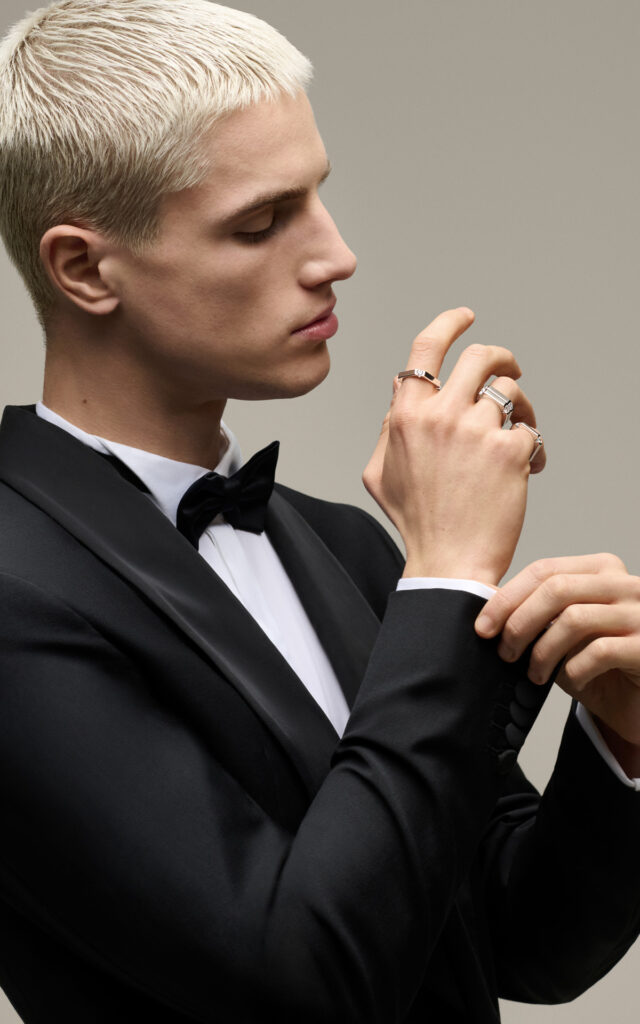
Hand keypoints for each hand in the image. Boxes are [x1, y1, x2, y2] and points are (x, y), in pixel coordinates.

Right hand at [362, 308, 544, 585]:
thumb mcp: (379, 472)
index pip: (427, 347)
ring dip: (519, 404)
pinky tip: (526, 469)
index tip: (465, 317)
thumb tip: (399, 391)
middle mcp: (441, 415)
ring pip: (511, 390)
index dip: (449, 323)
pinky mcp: (510, 451)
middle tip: (509, 371)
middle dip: (500, 358)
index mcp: (407, 416)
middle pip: (480, 356)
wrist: (448, 561)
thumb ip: (388, 426)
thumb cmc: (415, 521)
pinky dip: (532, 446)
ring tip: (518, 428)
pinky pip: (529, 429)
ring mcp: (477, 431)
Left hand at [474, 554, 639, 752]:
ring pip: (574, 619)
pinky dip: (573, 670)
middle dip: (519, 622)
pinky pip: (598, 652)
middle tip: (504, 652)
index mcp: (602, 570)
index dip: (507, 598)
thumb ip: (541, 615)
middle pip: (556, 589)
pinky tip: (569, 682)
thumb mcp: (568, 632)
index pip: (545, 570)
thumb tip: (490, 615)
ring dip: (542, 651)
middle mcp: (626, 584)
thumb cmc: (602, 665)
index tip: (483, 626)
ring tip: (533, 673)